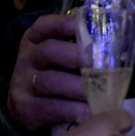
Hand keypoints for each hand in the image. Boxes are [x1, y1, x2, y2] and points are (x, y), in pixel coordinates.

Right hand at [6, 13, 89, 131]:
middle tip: (96, 62)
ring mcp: (23, 83)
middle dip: (75, 55)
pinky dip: (73, 110)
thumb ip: (76, 49)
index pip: (43, 26)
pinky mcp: (26, 108)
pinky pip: (51, 107)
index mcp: (34, 40)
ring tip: (99, 93)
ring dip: (77, 87)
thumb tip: (111, 48)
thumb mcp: (57, 58)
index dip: (62, 24)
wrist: (24, 107)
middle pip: (48, 51)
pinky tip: (90, 112)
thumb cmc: (52, 75)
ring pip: (50, 81)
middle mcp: (27, 59)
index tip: (81, 25)